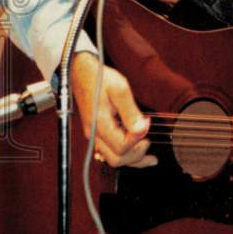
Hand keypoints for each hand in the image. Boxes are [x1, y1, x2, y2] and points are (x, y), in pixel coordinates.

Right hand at [71, 52, 156, 167]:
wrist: (82, 74)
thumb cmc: (100, 79)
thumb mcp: (120, 89)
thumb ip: (131, 112)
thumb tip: (142, 130)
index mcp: (100, 124)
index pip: (122, 146)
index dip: (138, 138)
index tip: (147, 122)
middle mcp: (95, 135)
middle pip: (117, 159)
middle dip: (137, 155)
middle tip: (149, 141)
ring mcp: (95, 136)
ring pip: (113, 159)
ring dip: (133, 159)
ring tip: (150, 157)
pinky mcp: (97, 134)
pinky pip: (111, 152)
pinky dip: (126, 155)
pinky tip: (139, 153)